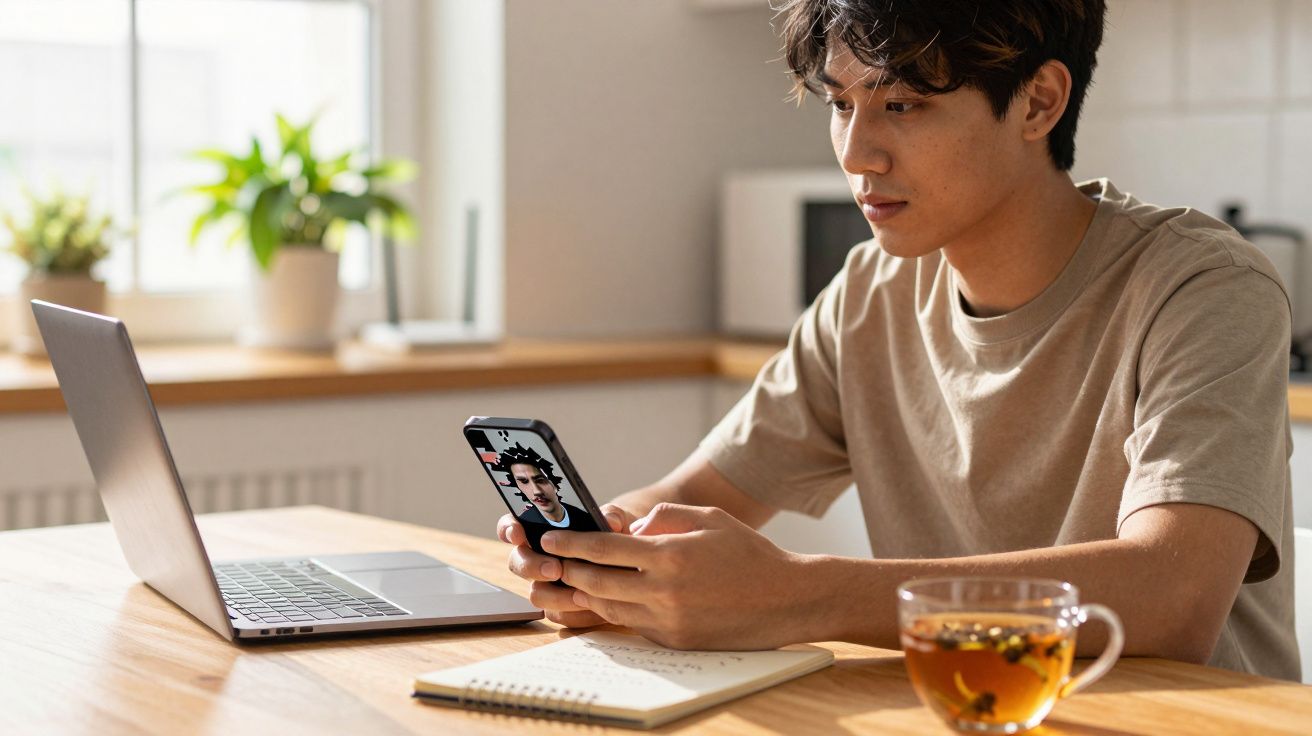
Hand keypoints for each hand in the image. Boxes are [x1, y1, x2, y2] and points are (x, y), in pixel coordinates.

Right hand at [497, 503, 639, 627]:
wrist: (632, 563)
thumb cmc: (617, 534)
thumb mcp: (617, 520)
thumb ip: (612, 515)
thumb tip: (609, 520)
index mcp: (544, 531)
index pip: (513, 526)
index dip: (509, 529)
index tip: (518, 533)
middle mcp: (539, 558)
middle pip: (518, 563)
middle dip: (532, 566)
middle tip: (555, 568)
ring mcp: (548, 585)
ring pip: (536, 594)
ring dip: (554, 595)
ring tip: (578, 592)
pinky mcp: (563, 607)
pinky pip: (558, 614)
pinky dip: (574, 612)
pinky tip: (592, 607)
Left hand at [542, 503, 813, 649]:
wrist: (787, 599)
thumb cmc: (749, 553)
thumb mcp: (708, 517)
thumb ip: (663, 516)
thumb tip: (629, 529)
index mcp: (670, 555)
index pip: (604, 549)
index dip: (571, 543)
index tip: (550, 538)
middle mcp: (664, 591)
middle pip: (596, 582)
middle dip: (570, 570)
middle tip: (553, 559)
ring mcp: (668, 620)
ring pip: (610, 608)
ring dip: (588, 593)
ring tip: (575, 578)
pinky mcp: (675, 641)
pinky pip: (634, 624)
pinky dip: (618, 609)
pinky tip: (612, 596)